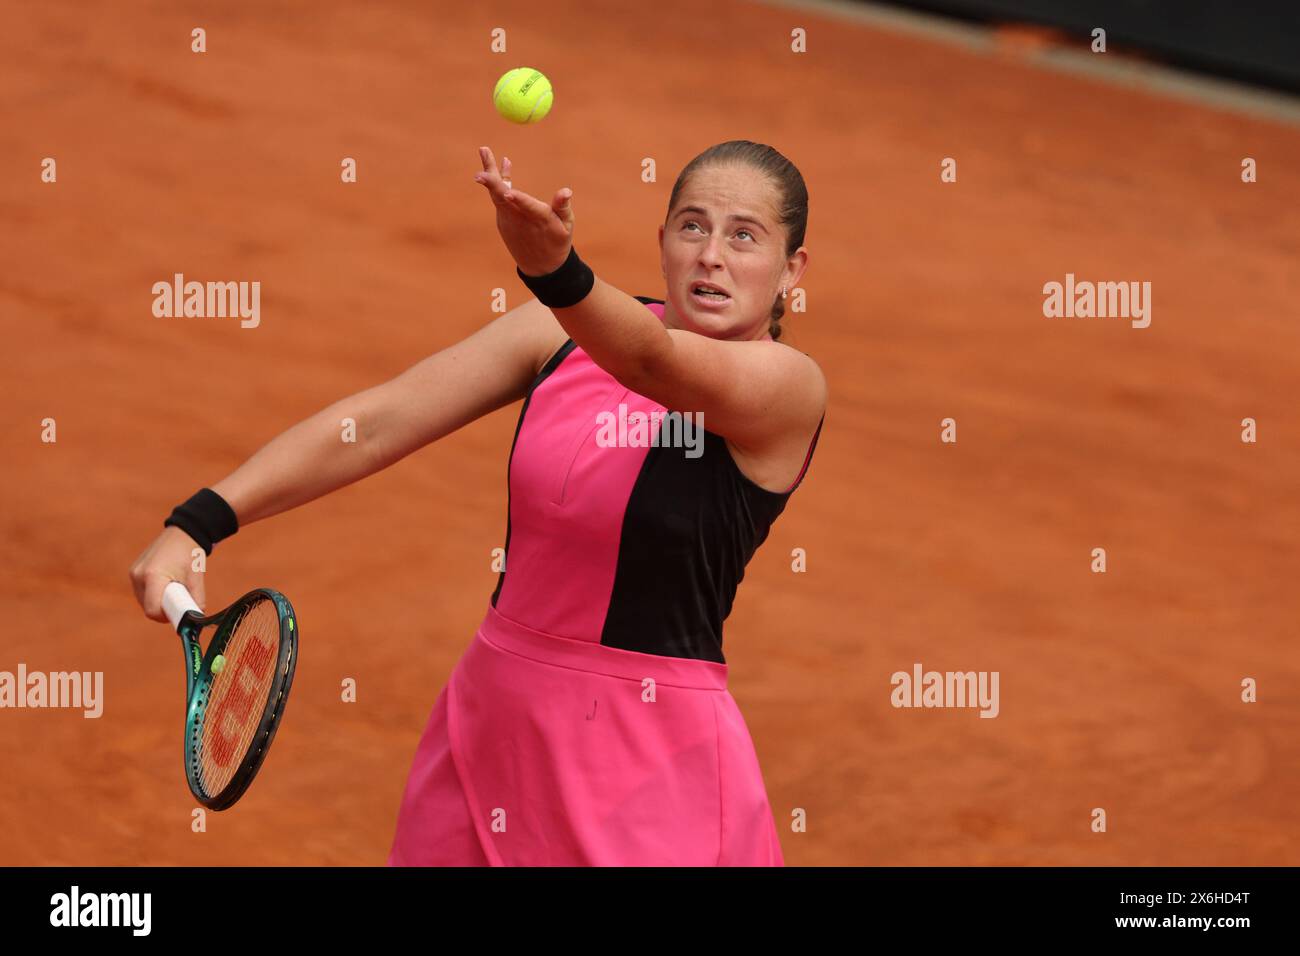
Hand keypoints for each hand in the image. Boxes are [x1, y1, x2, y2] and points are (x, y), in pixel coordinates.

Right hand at [129, 526, 207, 622]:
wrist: (182, 534)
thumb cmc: (191, 556)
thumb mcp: (197, 580)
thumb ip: (196, 602)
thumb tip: (194, 622)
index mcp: (153, 576)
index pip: (152, 610)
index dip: (166, 617)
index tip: (179, 613)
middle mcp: (138, 575)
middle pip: (148, 608)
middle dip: (164, 610)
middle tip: (180, 600)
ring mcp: (133, 573)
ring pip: (144, 602)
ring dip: (159, 602)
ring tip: (174, 589)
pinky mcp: (133, 572)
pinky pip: (143, 593)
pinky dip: (154, 595)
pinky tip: (166, 585)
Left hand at [472, 146, 574, 276]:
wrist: (541, 267)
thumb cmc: (557, 243)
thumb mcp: (566, 227)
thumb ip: (563, 208)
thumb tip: (566, 192)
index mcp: (538, 221)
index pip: (527, 207)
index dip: (518, 199)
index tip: (508, 190)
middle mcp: (519, 220)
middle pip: (502, 195)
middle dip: (492, 175)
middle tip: (483, 153)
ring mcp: (507, 220)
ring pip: (496, 193)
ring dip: (491, 172)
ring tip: (485, 150)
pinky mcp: (503, 219)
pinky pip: (499, 197)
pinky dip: (500, 181)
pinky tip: (504, 164)